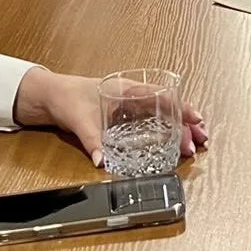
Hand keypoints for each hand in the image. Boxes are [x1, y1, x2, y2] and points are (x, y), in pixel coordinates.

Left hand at [12, 66, 208, 166]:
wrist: (49, 96)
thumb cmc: (65, 97)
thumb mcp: (79, 119)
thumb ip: (92, 140)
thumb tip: (101, 160)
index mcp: (126, 90)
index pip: (162, 96)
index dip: (182, 108)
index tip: (197, 120)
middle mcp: (132, 97)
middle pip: (167, 109)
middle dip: (187, 124)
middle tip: (201, 140)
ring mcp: (129, 108)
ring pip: (162, 117)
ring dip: (179, 130)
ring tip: (194, 145)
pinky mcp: (123, 118)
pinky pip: (151, 124)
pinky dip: (165, 133)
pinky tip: (174, 143)